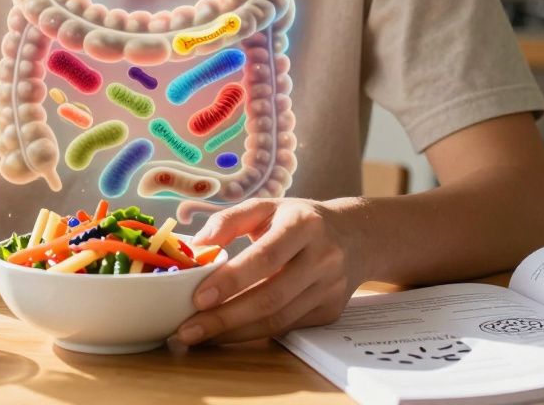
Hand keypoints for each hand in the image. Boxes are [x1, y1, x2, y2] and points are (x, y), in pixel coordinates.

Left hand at [173, 198, 363, 346]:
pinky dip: (253, 334)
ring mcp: (329, 289)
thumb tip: (197, 246)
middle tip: (188, 329)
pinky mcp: (329, 311)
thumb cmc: (299, 219)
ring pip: (279, 320)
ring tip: (200, 336)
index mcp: (304, 225)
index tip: (198, 298)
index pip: (265, 257)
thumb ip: (229, 221)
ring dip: (235, 332)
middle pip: (271, 297)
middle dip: (226, 318)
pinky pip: (287, 327)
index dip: (232, 280)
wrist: (355, 236)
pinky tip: (226, 333)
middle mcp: (322, 258)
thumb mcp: (266, 207)